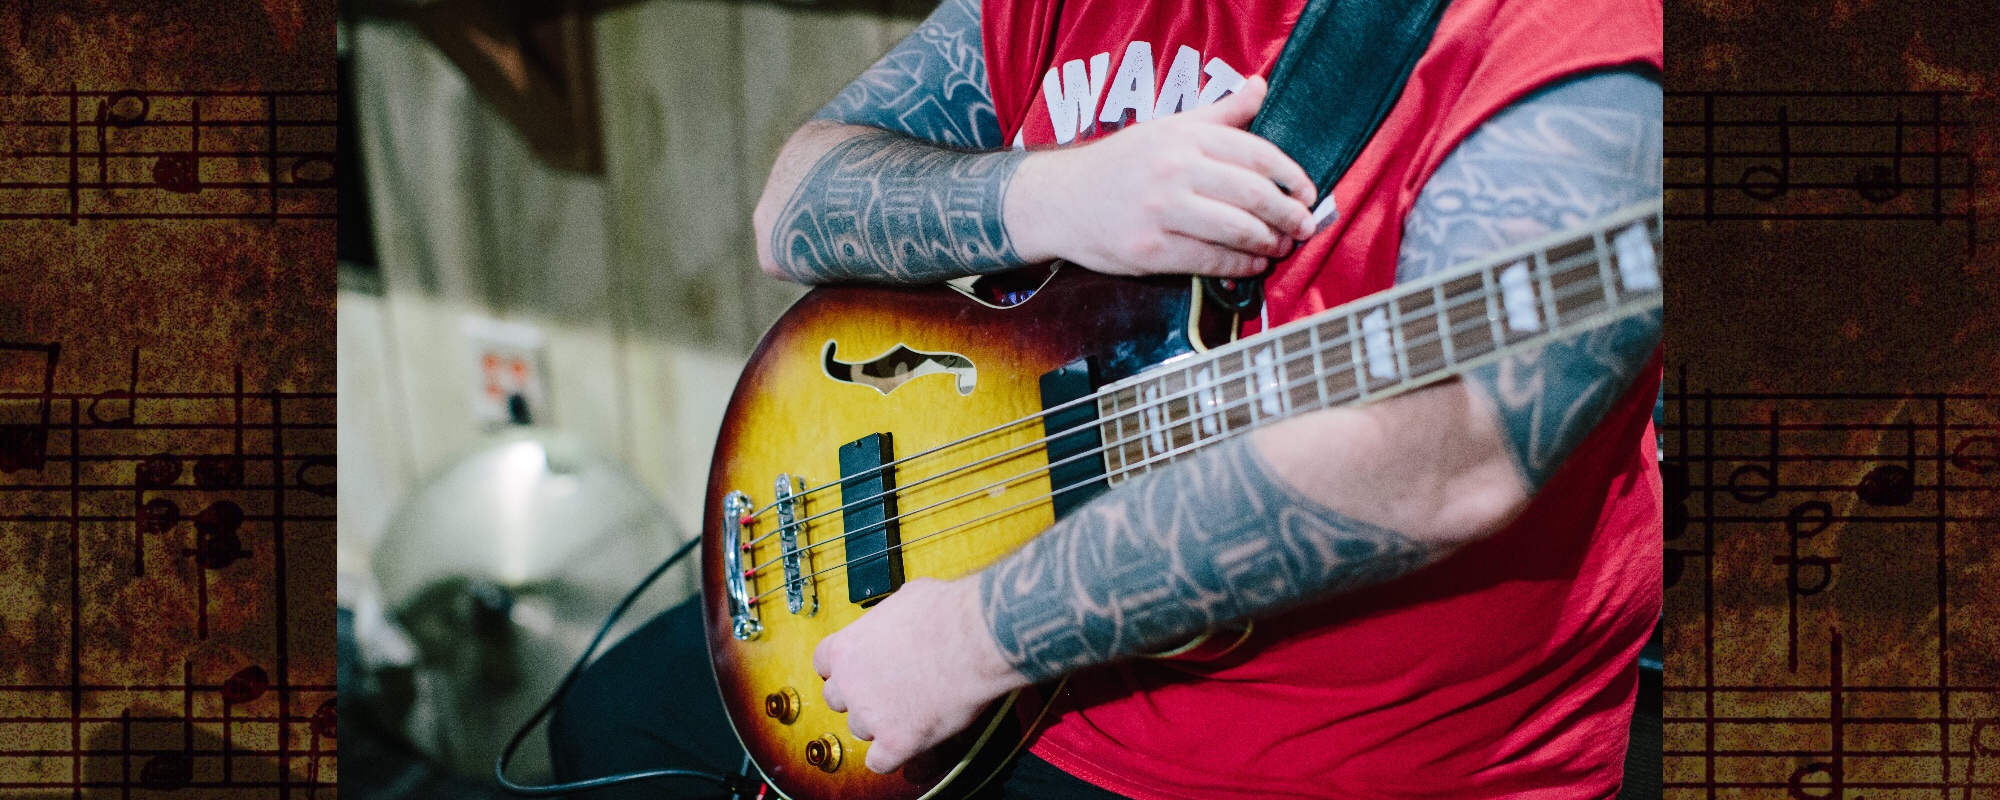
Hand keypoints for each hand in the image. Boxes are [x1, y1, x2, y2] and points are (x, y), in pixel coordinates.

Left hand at [813, 576, 1028, 773]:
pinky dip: (891, 756)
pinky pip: (879, 762)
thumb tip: (901, 616)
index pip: (823, 663)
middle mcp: (850, 683)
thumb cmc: (946, 613)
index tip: (856, 669)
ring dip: (879, 723)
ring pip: (860, 729)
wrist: (975, 639)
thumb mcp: (907, 598)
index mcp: (847, 647)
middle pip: (837, 699)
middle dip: (859, 696)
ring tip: (909, 710)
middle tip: (886, 689)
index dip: (843, 667)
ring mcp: (870, 715)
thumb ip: (890, 617)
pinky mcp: (896, 741)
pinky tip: (906, 744)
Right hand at [1005, 74, 1316, 277]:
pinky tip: (1252, 265)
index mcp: (1184, 137)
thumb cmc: (1119, 164)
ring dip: (1269, 243)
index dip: (1291, 177)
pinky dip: (1240, 266)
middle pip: (1253, 194)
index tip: (1308, 193)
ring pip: (1237, 230)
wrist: (1060, 200)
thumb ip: (1219, 113)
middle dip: (1288, 215)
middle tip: (1304, 227)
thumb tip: (1260, 87)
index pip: (1255, 154)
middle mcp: (1174, 170)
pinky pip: (1211, 261)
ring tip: (1281, 247)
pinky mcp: (1150, 250)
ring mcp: (1161, 211)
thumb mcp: (1167, 128)